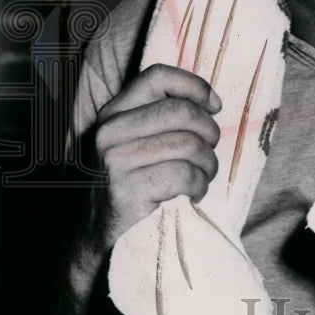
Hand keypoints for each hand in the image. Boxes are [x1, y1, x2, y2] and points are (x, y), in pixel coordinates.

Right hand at [85, 64, 221, 249]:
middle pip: (181, 111)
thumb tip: (210, 103)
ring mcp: (115, 160)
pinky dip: (199, 186)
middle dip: (209, 131)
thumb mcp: (136, 143)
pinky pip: (184, 176)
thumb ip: (160, 118)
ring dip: (208, 164)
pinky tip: (193, 193)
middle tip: (210, 151)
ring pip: (189, 145)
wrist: (100, 238)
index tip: (214, 106)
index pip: (157, 76)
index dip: (194, 86)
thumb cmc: (132, 184)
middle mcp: (109, 131)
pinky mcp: (126, 190)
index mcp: (113, 112)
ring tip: (203, 176)